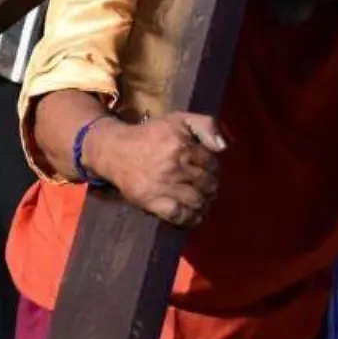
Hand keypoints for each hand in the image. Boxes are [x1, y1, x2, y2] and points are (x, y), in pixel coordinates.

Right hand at [87, 112, 226, 227]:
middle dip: (210, 187)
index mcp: (182, 145)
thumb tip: (223, 147)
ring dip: (203, 203)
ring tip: (202, 201)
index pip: (212, 164)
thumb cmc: (150, 135)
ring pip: (197, 201)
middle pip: (207, 184)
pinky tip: (194, 216)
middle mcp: (174, 166)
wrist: (114, 150)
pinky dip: (190, 218)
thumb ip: (206, 125)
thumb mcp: (178, 119)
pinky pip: (179, 215)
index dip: (213, 168)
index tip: (207, 170)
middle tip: (206, 188)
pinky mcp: (151, 201)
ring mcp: (163, 185)